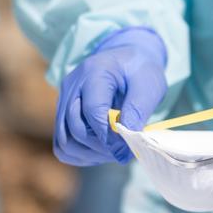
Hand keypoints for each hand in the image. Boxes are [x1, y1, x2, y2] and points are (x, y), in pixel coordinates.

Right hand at [54, 27, 166, 164]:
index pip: (93, 111)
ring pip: (64, 140)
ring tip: (113, 153)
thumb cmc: (140, 70)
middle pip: (75, 128)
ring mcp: (64, 99)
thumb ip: (138, 110)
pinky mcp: (64, 112)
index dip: (109, 136)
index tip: (127, 149)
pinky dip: (80, 153)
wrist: (128, 59)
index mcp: (94, 72)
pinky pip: (63, 142)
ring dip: (89, 153)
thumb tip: (127, 140)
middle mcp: (73, 85)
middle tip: (123, 153)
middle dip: (101, 147)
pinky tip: (101, 152)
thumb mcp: (149, 84)